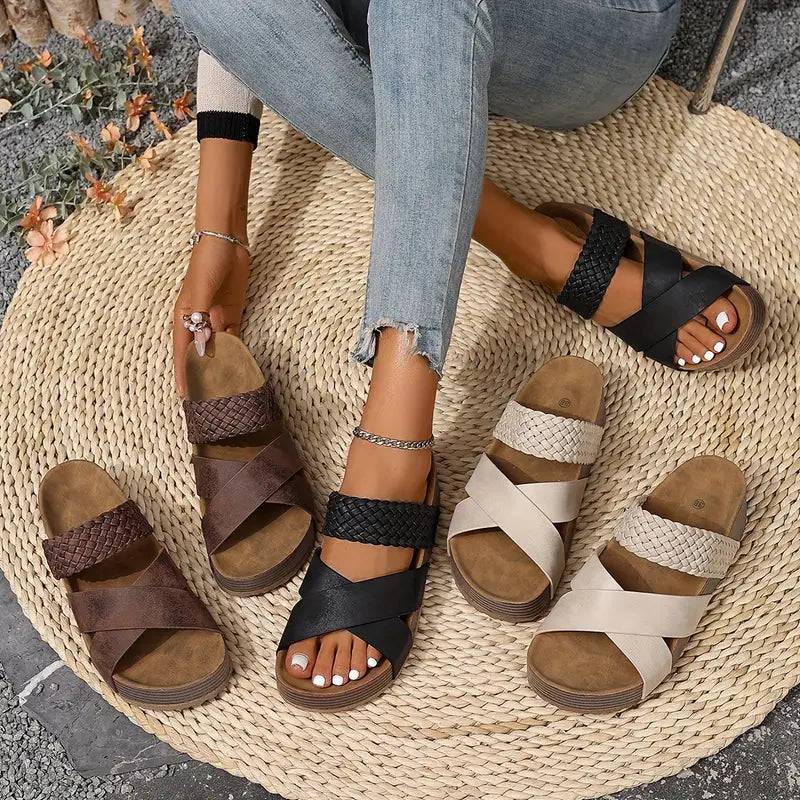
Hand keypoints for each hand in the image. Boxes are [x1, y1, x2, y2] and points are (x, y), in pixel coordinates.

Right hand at [172, 237, 248, 394]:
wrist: (227, 241)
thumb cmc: (207, 262)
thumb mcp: (202, 290)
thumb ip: (201, 319)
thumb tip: (203, 348)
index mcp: (184, 316)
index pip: (183, 351)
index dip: (184, 373)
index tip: (185, 396)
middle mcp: (198, 321)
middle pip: (200, 354)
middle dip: (202, 375)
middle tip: (207, 400)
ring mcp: (215, 318)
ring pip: (218, 349)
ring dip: (221, 366)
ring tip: (224, 389)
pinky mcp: (232, 314)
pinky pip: (233, 338)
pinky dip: (236, 352)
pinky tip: (240, 367)